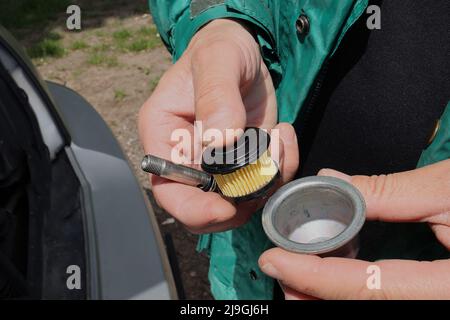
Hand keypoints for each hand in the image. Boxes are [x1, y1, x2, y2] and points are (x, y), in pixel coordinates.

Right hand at [139, 19, 298, 233]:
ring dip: (265, 184)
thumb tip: (219, 142)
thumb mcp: (217, 61)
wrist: (242, 51)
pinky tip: (283, 136)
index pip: (168, 190)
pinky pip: (262, 184)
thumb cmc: (220, 49)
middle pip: (201, 208)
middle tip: (263, 176)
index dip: (194, 209)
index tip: (227, 208)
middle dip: (236, 204)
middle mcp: (186, 157)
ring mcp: (216, 164)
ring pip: (236, 202)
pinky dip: (280, 171)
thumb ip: (216, 97)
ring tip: (278, 141)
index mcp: (163, 136)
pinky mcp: (243, 162)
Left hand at [259, 159, 449, 298]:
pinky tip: (334, 279)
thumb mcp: (447, 190)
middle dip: (311, 295)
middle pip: (359, 310)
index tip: (273, 260)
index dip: (312, 276)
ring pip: (368, 312)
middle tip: (281, 269)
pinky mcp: (431, 297)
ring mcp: (435, 305)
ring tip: (299, 274)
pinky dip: (349, 294)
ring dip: (326, 297)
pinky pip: (384, 302)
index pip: (366, 288)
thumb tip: (333, 180)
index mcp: (447, 288)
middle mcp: (438, 305)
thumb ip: (389, 190)